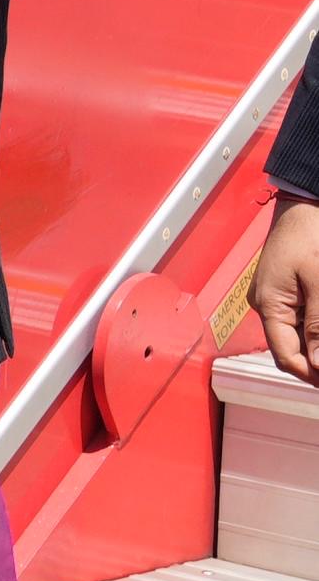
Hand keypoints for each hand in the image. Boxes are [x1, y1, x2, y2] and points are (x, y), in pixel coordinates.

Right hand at [258, 197, 318, 383]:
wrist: (304, 206)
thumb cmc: (309, 235)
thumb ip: (318, 325)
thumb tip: (318, 363)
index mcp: (268, 304)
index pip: (285, 355)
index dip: (311, 374)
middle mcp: (266, 305)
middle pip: (289, 349)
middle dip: (314, 363)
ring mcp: (274, 298)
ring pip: (295, 336)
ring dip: (315, 347)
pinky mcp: (284, 290)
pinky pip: (298, 320)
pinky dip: (314, 330)